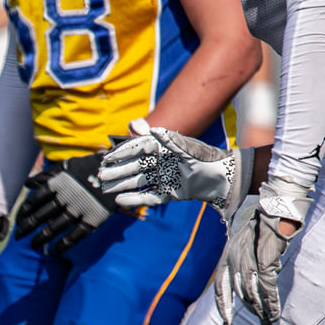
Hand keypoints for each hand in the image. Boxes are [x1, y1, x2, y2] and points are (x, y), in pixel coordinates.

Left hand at [14, 153, 120, 254]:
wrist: (118, 170)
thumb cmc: (89, 167)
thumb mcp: (66, 166)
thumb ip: (46, 175)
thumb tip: (27, 184)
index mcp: (58, 183)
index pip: (34, 200)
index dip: (24, 212)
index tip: (18, 220)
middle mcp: (65, 197)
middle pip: (40, 215)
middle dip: (27, 227)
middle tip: (18, 236)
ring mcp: (79, 209)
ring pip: (55, 227)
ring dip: (41, 238)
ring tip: (33, 246)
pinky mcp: (93, 219)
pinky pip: (75, 235)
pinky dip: (64, 244)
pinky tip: (56, 251)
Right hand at [98, 120, 242, 211]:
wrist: (223, 176)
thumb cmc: (204, 156)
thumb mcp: (183, 145)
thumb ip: (160, 136)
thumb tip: (136, 124)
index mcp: (162, 149)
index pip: (136, 150)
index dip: (120, 154)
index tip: (106, 158)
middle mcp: (161, 163)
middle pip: (134, 167)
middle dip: (117, 171)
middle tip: (101, 176)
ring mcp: (164, 179)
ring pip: (138, 182)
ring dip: (122, 185)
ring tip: (105, 189)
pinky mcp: (170, 193)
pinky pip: (149, 197)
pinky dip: (136, 199)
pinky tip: (121, 201)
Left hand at [215, 181, 308, 324]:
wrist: (275, 210)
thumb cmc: (263, 227)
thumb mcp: (244, 244)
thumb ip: (242, 261)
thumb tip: (249, 281)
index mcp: (227, 257)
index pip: (220, 287)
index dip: (223, 306)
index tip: (226, 323)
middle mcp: (234, 260)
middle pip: (238, 293)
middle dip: (249, 310)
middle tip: (261, 321)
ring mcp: (248, 260)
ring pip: (251, 293)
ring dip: (260, 310)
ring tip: (268, 321)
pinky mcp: (264, 261)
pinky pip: (266, 288)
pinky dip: (270, 303)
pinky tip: (274, 312)